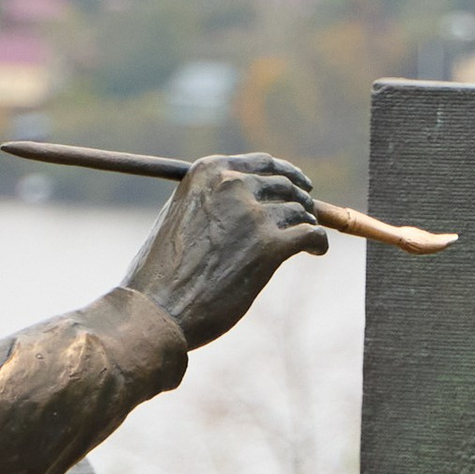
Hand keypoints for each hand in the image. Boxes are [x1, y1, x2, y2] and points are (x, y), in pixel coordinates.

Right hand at [125, 152, 325, 346]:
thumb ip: (211, 200)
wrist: (157, 310)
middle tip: (305, 218)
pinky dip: (318, 243)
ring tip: (306, 241)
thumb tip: (250, 200)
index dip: (288, 175)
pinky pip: (310, 235)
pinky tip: (316, 252)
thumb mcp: (180, 216)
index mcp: (208, 171)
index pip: (263, 163)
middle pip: (284, 186)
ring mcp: (252, 215)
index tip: (300, 185)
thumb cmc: (162, 273)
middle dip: (299, 202)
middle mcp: (232, 184)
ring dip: (307, 225)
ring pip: (299, 212)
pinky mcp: (270, 247)